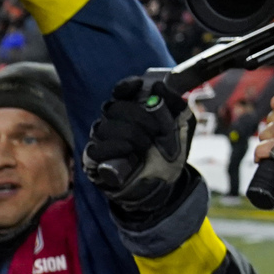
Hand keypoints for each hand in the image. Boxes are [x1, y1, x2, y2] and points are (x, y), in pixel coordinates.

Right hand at [86, 75, 196, 223]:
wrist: (162, 188)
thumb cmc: (168, 156)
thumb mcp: (181, 126)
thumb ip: (174, 104)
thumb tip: (159, 86)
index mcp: (131, 111)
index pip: (121, 92)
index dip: (127, 87)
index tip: (139, 86)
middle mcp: (112, 123)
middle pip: (114, 107)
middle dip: (138, 115)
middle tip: (156, 130)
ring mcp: (100, 142)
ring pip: (105, 126)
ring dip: (130, 134)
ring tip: (145, 147)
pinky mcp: (92, 162)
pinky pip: (96, 148)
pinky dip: (114, 148)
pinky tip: (129, 152)